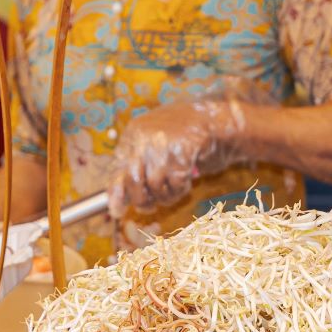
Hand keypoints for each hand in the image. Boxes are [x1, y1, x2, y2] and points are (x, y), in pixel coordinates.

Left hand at [106, 97, 248, 216]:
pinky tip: (186, 183)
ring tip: (173, 191)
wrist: (216, 120)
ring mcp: (163, 143)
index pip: (117, 168)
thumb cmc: (183, 138)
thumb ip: (135, 169)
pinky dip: (181, 190)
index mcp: (133, 133)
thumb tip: (116, 205)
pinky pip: (176, 184)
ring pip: (155, 185)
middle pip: (133, 180)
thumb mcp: (153, 147)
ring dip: (165, 197)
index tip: (117, 211)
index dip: (116, 193)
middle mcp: (144, 136)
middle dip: (142, 200)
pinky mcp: (182, 150)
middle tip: (151, 206)